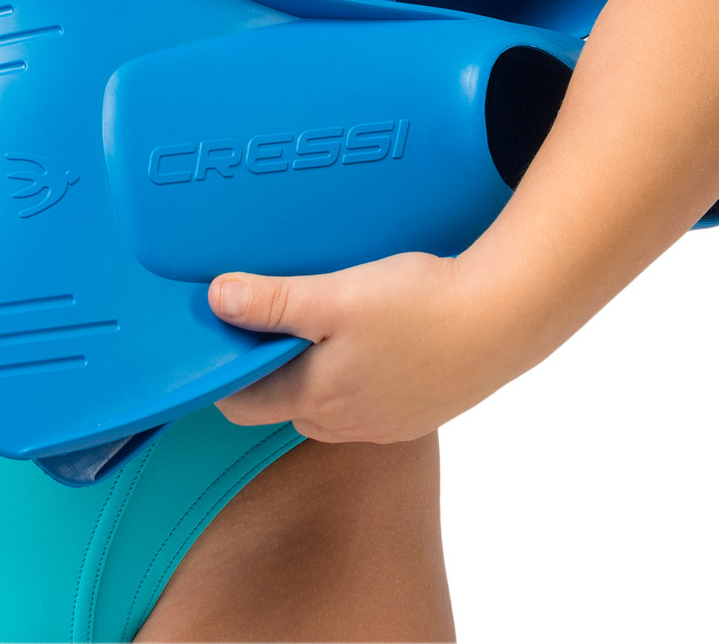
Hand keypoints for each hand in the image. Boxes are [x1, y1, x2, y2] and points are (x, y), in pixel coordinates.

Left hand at [209, 250, 516, 442]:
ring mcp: (383, 423)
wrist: (501, 321)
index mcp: (317, 399)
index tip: (221, 328)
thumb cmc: (418, 308)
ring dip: (313, 366)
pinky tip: (371, 334)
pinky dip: (353, 370)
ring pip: (325, 399)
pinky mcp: (414, 411)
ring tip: (322, 315)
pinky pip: (364, 397)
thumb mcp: (336, 296)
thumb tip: (217, 300)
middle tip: (272, 310)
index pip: (242, 403)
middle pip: (283, 400)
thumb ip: (275, 303)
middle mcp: (345, 423)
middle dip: (269, 362)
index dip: (223, 368)